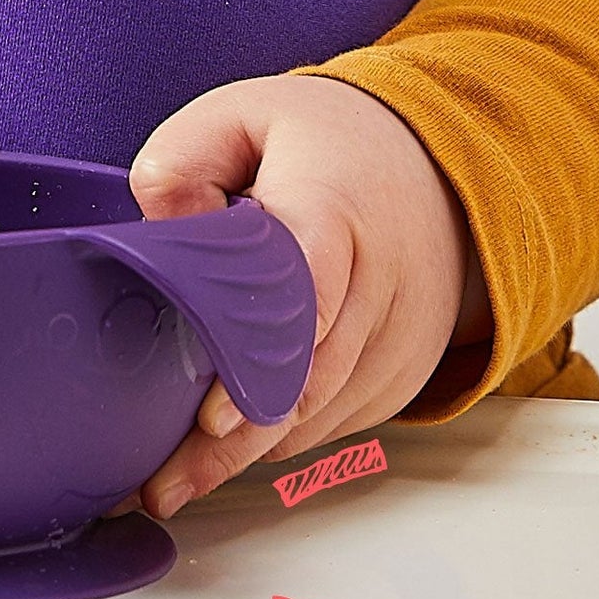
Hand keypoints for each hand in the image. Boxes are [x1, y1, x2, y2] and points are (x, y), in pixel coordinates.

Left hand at [121, 72, 486, 518]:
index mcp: (334, 207)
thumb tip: (161, 231)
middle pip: (305, 379)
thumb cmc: (327, 145)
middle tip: (161, 484)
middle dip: (231, 441)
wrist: (437, 170)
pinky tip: (224, 455)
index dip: (258, 359)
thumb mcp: (245, 114)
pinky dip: (279, 441)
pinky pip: (334, 422)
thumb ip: (185, 159)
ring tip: (170, 483)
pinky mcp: (399, 375)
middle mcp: (378, 283)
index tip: (211, 413)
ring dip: (246, 457)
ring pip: (318, 416)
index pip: (306, 292)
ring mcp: (397, 338)